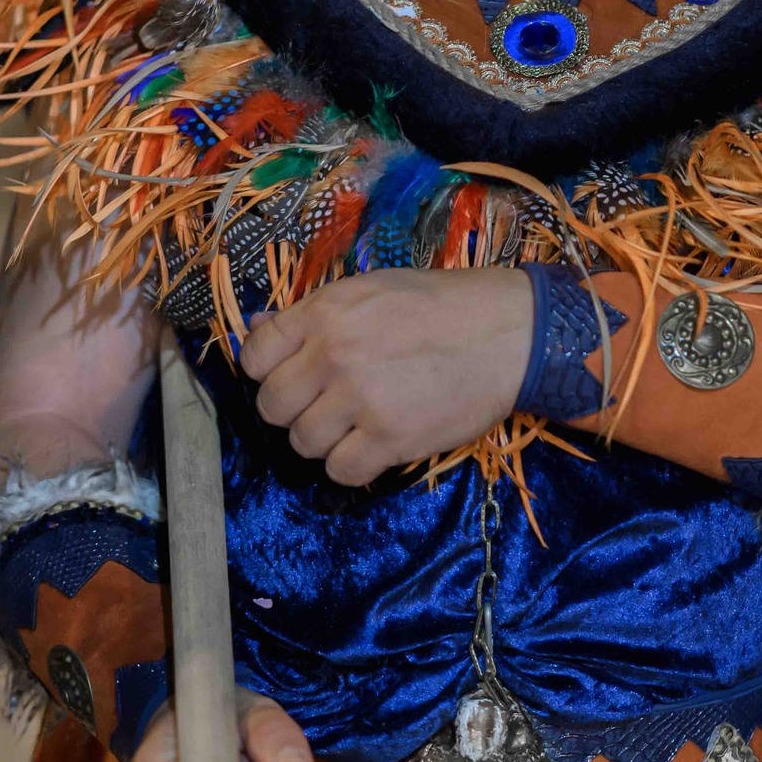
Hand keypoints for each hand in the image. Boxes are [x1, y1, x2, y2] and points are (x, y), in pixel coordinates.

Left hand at [240, 268, 534, 485]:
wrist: (508, 332)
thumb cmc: (440, 305)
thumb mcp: (370, 290)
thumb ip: (312, 313)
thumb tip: (257, 327)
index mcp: (325, 312)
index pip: (253, 356)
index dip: (267, 369)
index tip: (292, 373)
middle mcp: (334, 355)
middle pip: (272, 406)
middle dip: (294, 408)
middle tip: (326, 402)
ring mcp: (360, 400)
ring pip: (303, 442)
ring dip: (325, 438)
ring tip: (357, 422)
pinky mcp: (389, 439)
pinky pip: (340, 471)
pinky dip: (353, 464)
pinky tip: (374, 444)